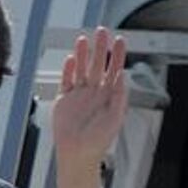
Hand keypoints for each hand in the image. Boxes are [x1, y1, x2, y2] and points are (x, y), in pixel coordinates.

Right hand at [51, 28, 127, 171]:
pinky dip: (68, 70)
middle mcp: (95, 92)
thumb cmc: (98, 141)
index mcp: (110, 96)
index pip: (115, 70)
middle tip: (102, 32)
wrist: (78, 155)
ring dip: (83, 55)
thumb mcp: (115, 118)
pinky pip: (66, 81)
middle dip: (100, 48)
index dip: (117, 55)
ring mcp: (79, 95)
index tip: (119, 40)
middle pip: (98, 65)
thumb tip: (123, 76)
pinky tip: (70, 59)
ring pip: (81, 69)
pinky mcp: (64, 100)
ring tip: (83, 39)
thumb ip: (119, 97)